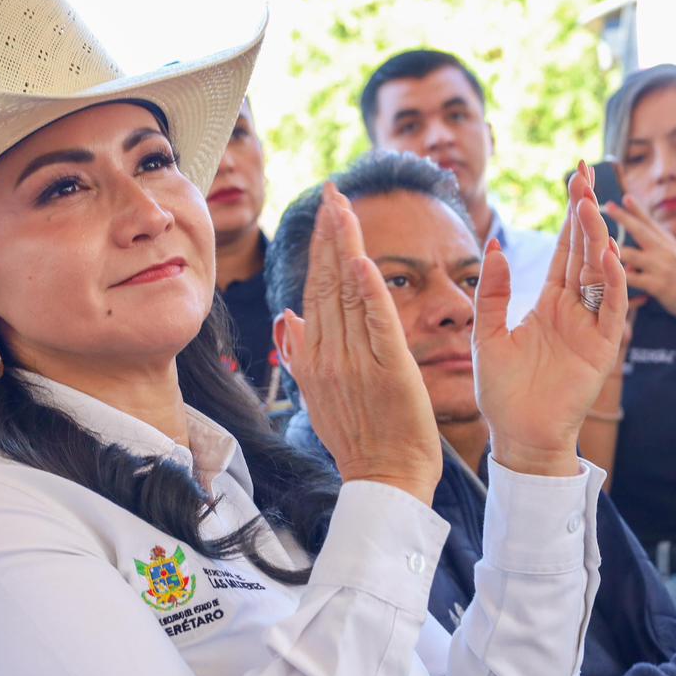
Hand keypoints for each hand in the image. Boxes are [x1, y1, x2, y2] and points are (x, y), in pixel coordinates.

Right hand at [281, 183, 441, 503]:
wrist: (384, 482)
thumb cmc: (359, 441)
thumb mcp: (319, 396)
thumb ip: (302, 355)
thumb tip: (287, 317)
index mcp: (313, 358)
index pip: (314, 291)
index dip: (320, 249)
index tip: (326, 213)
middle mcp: (329, 355)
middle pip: (326, 283)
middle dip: (330, 233)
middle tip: (333, 192)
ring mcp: (356, 362)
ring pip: (347, 294)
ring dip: (346, 246)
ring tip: (345, 208)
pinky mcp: (388, 370)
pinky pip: (375, 323)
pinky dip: (369, 291)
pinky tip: (362, 260)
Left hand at [473, 161, 627, 475]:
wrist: (518, 436)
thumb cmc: (502, 392)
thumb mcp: (486, 335)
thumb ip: (492, 292)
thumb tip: (494, 247)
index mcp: (550, 303)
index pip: (565, 249)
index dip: (571, 215)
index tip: (576, 178)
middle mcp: (575, 309)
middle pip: (585, 251)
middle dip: (587, 213)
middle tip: (587, 173)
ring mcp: (591, 327)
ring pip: (600, 274)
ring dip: (597, 241)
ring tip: (590, 207)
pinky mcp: (602, 350)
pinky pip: (611, 311)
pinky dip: (613, 284)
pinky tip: (608, 257)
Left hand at [605, 194, 675, 320]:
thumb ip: (657, 245)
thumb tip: (638, 237)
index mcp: (668, 242)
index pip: (650, 222)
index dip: (636, 209)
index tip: (624, 196)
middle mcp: (664, 250)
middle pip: (640, 231)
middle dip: (623, 217)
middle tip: (607, 205)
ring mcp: (660, 267)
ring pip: (630, 255)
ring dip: (614, 249)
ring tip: (598, 242)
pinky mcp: (656, 285)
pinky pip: (631, 279)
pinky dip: (618, 276)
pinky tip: (605, 273)